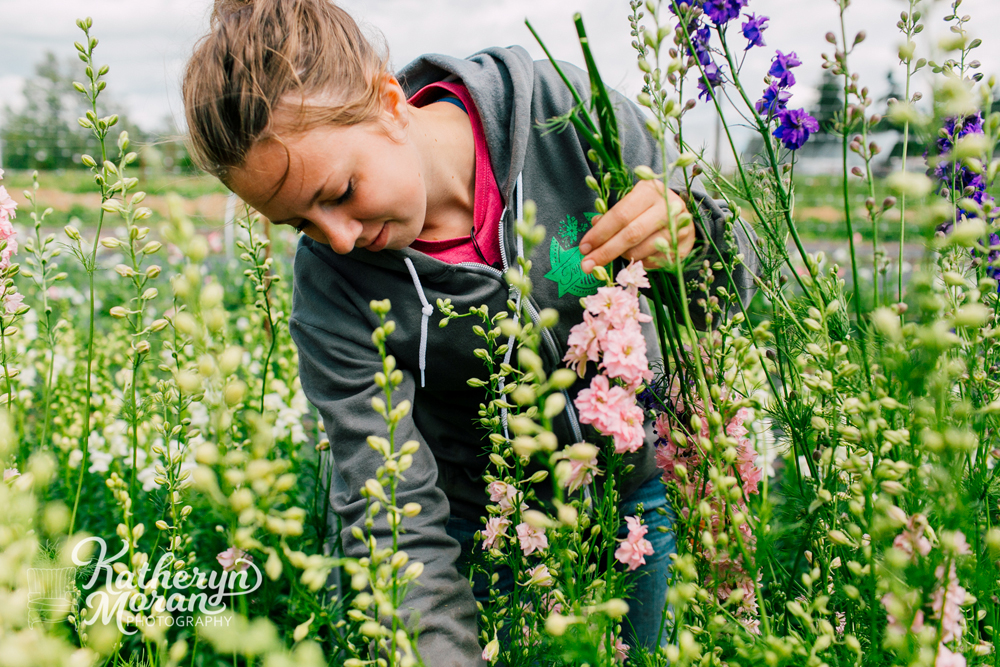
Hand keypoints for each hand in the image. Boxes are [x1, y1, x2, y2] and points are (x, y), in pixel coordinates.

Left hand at [578, 179, 695, 273]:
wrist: (683, 215)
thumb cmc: (648, 208)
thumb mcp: (630, 203)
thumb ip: (612, 214)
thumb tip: (594, 226)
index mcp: (649, 191)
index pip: (620, 215)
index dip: (600, 233)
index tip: (583, 248)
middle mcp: (667, 207)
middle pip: (630, 235)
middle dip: (605, 252)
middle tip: (587, 265)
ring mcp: (678, 228)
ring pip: (642, 250)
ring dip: (622, 257)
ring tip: (615, 255)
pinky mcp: (683, 246)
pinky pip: (653, 261)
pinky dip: (638, 262)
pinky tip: (634, 257)